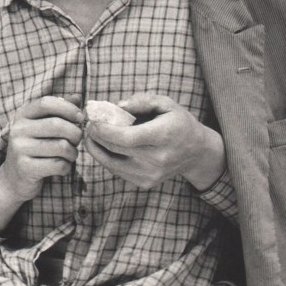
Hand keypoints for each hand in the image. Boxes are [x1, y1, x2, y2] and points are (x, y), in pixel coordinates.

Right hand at [0, 95, 82, 232]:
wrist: (14, 178)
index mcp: (23, 115)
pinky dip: (67, 167)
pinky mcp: (25, 168)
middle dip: (75, 133)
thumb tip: (77, 97)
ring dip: (73, 153)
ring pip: (61, 146)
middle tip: (77, 141)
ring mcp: (19, 149)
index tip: (80, 117)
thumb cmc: (36, 147)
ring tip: (70, 155)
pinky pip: (58, 165)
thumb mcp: (43, 125)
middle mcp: (18, 130)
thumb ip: (60, 110)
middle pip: (57, 125)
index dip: (67, 108)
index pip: (46, 103)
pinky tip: (62, 168)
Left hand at [84, 92, 225, 191]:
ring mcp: (150, 175)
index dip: (104, 130)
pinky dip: (107, 158)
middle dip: (96, 136)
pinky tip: (106, 146)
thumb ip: (141, 102)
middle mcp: (157, 159)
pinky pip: (117, 171)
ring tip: (93, 135)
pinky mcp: (145, 183)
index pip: (126, 137)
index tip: (93, 120)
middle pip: (115, 149)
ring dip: (96, 149)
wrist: (196, 152)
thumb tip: (115, 106)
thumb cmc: (179, 123)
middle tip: (89, 124)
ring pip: (111, 164)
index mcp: (163, 136)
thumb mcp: (165, 104)